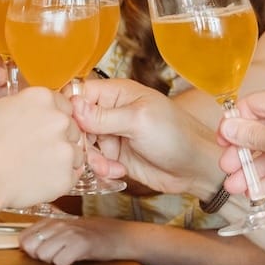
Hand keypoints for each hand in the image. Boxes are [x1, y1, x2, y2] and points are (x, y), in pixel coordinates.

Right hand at [0, 87, 78, 211]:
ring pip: (75, 154)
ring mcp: (65, 148)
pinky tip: (36, 180)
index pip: (64, 105)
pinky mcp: (66, 176)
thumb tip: (31, 114)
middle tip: (35, 151)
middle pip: (72, 128)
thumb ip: (25, 108)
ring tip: (34, 167)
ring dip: (61, 160)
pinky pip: (71, 177)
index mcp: (42, 98)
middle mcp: (59, 119)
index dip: (53, 120)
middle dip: (59, 140)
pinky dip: (58, 180)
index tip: (44, 130)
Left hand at [18, 216, 126, 264]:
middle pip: (31, 248)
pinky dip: (67, 264)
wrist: (119, 235)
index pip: (23, 238)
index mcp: (51, 221)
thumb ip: (44, 236)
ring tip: (67, 255)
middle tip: (57, 255)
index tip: (42, 252)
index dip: (30, 250)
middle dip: (40, 257)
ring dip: (54, 261)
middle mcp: (58, 224)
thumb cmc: (90, 235)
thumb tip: (23, 247)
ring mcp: (69, 232)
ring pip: (44, 255)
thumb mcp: (64, 231)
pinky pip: (61, 261)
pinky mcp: (81, 243)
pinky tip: (76, 258)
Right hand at [69, 79, 224, 198]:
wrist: (195, 168)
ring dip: (91, 158)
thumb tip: (73, 106)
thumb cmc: (176, 135)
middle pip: (76, 121)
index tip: (68, 126)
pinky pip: (95, 161)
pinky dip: (101, 169)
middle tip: (89, 152)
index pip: (78, 92)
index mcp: (116, 93)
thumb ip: (104, 116)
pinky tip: (117, 172)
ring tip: (108, 166)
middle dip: (79, 139)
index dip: (69, 108)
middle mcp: (111, 112)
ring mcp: (112, 134)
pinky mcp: (115, 156)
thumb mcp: (139, 121)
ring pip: (83, 144)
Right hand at [219, 83, 264, 200]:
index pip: (254, 106)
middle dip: (243, 152)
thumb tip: (230, 127)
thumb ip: (252, 136)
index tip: (222, 141)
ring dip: (255, 169)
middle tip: (228, 167)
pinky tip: (256, 191)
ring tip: (236, 187)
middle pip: (263, 131)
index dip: (235, 124)